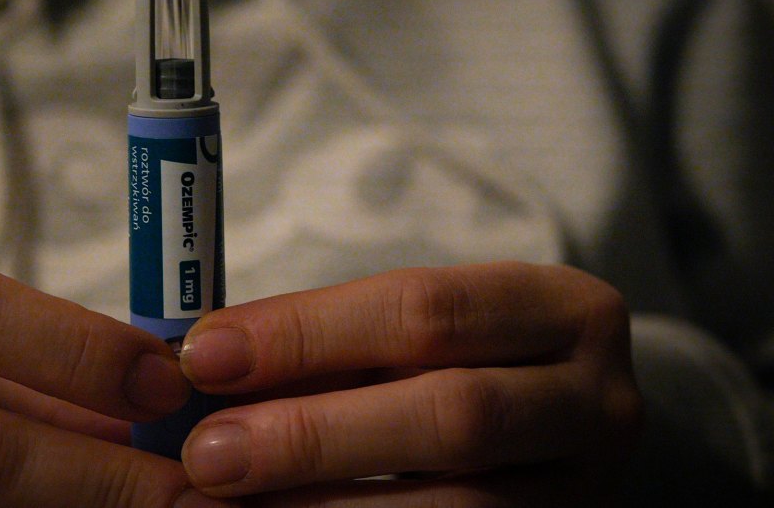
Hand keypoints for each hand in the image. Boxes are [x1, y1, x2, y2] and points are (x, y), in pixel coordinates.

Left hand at [177, 262, 643, 505]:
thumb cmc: (459, 362)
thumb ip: (327, 341)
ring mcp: (588, 492)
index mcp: (561, 310)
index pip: (424, 310)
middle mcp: (596, 403)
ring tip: (226, 505)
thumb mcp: (412, 332)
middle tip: (208, 453)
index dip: (306, 333)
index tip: (204, 356)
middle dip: (314, 435)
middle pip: (451, 417)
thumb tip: (203, 366)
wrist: (556, 430)